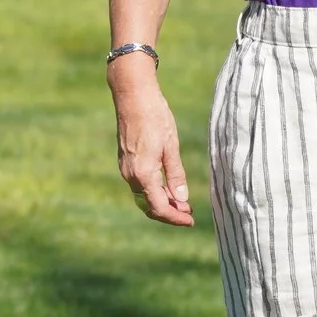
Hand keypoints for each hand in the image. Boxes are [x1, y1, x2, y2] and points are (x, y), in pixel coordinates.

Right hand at [109, 60, 192, 226]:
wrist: (133, 96)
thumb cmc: (155, 117)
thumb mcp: (171, 146)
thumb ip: (176, 174)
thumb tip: (182, 198)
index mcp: (143, 174)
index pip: (159, 207)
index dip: (176, 217)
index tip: (191, 221)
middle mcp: (131, 175)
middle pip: (149, 206)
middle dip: (169, 212)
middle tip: (189, 214)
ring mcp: (126, 169)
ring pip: (143, 196)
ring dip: (161, 202)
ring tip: (182, 202)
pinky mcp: (126, 161)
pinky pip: (139, 185)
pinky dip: (153, 191)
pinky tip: (167, 187)